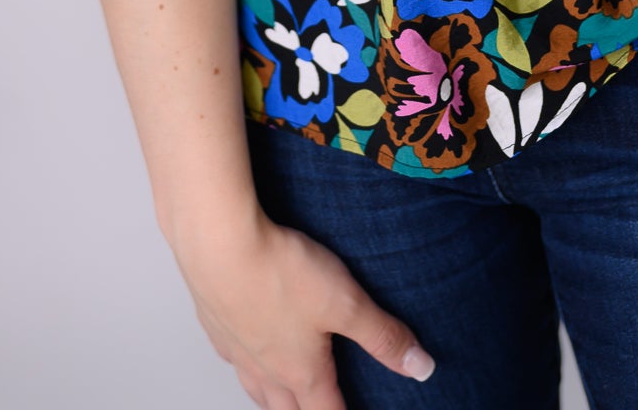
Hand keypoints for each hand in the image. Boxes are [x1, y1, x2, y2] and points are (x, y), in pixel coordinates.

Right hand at [175, 199, 434, 407]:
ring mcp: (237, 347)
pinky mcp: (216, 322)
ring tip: (286, 393)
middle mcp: (265, 369)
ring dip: (273, 397)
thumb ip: (383, 335)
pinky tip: (250, 341)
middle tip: (320, 407)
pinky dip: (246, 359)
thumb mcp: (345, 303)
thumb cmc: (280, 272)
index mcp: (299, 371)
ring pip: (256, 388)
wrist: (217, 244)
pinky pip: (233, 353)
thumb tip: (422, 368)